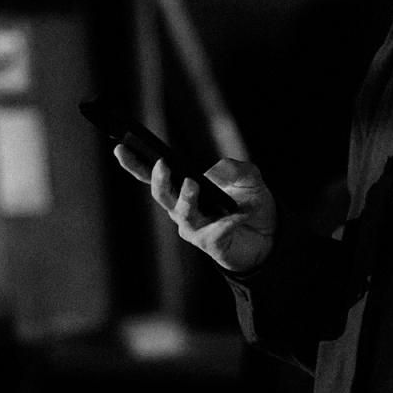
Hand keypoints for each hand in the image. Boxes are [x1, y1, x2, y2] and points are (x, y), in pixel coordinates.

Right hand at [115, 147, 276, 274]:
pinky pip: (214, 233)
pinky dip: (226, 222)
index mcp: (184, 188)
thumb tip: (213, 171)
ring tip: (193, 183)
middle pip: (162, 194)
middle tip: (163, 164)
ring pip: (183, 213)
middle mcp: (183, 209)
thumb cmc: (252, 203)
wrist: (271, 236)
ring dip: (187, 198)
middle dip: (159, 179)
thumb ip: (235, 167)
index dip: (135, 163)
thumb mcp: (249, 177)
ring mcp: (195, 229)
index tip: (121, 147)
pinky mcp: (211, 245)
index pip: (153, 175)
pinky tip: (238, 215)